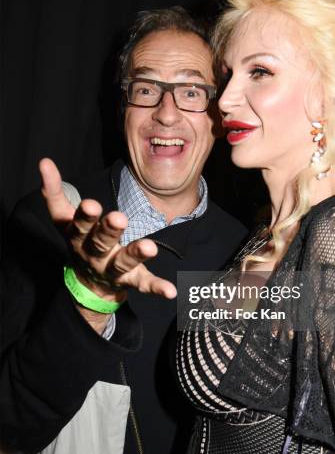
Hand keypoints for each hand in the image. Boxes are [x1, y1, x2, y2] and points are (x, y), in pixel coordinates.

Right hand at [39, 159, 176, 328]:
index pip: (80, 226)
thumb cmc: (81, 240)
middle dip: (109, 230)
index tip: (91, 204)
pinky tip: (170, 291)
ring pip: (124, 262)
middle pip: (101, 242)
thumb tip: (45, 162)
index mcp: (79, 238)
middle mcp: (95, 255)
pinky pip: (145, 284)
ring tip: (150, 248)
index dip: (85, 216)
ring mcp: (113, 269)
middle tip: (119, 218)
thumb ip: (55, 192)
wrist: (88, 283)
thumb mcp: (64, 218)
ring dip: (136, 254)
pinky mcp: (132, 280)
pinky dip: (157, 287)